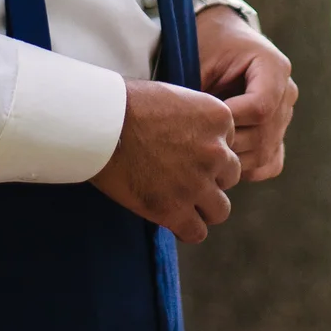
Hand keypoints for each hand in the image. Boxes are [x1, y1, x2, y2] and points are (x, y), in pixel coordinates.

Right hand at [91, 80, 240, 243]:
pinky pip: (197, 232)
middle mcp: (216, 151)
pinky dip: (186, 229)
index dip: (208, 150)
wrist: (101, 124)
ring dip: (203, 207)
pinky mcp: (175, 209)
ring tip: (182, 203)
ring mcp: (198, 183)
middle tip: (184, 176)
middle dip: (210, 178)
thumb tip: (194, 137)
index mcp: (219, 119)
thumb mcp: (175, 98)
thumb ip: (195, 120)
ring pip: (220, 210)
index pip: (229, 144)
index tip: (186, 152)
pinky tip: (172, 220)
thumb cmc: (128, 104)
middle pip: (229, 176)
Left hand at [196, 5, 297, 181]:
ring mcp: (286, 114)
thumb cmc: (207, 45)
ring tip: (206, 150)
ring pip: (266, 152)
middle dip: (229, 143)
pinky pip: (271, 162)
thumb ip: (200, 96)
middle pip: (264, 135)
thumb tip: (191, 134)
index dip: (231, 121)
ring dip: (234, 158)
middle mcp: (287, 92)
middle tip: (198, 141)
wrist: (220, 38)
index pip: (261, 108)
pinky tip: (224, 158)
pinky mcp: (279, 131)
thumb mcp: (200, 60)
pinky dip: (249, 167)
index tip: (204, 120)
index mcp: (274, 67)